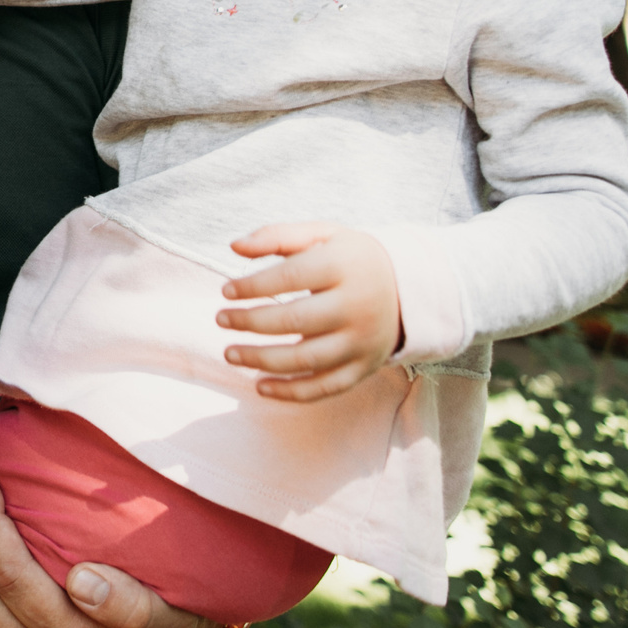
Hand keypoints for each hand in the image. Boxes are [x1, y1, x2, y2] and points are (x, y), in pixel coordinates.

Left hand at [218, 223, 402, 400]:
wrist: (407, 288)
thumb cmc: (350, 259)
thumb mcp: (321, 234)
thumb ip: (278, 236)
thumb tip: (235, 246)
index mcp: (343, 268)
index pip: (290, 278)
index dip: (252, 286)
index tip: (225, 291)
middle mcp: (356, 307)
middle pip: (296, 321)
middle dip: (251, 322)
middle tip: (220, 319)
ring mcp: (362, 342)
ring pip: (307, 359)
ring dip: (262, 360)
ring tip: (230, 353)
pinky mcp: (364, 368)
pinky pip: (326, 387)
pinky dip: (291, 392)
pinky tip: (259, 385)